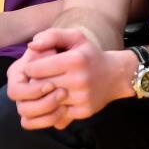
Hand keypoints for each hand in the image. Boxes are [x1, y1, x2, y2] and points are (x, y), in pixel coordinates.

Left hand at [9, 28, 133, 129]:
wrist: (117, 75)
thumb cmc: (90, 55)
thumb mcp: (75, 37)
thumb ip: (51, 36)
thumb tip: (31, 46)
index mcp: (75, 60)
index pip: (33, 69)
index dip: (31, 68)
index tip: (37, 67)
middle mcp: (79, 80)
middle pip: (37, 86)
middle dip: (35, 82)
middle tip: (42, 78)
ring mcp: (82, 98)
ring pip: (45, 101)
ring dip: (44, 95)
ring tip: (50, 88)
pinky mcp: (84, 111)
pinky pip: (56, 113)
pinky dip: (55, 107)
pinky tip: (61, 98)